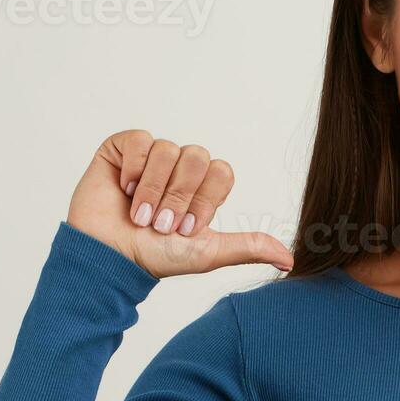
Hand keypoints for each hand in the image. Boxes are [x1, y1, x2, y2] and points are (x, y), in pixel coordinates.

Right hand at [66, 130, 293, 277]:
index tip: (185, 229)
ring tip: (140, 214)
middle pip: (198, 156)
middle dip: (179, 197)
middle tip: (161, 224)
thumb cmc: (155, 256)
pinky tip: (124, 190)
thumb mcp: (209, 252)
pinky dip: (133, 170)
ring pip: (168, 150)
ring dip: (154, 190)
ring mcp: (151, 156)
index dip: (204, 200)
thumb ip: (250, 246)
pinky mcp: (121, 148)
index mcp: (203, 186)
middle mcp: (179, 168)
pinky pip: (140, 140)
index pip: (222, 171)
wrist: (109, 257)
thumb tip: (290, 260)